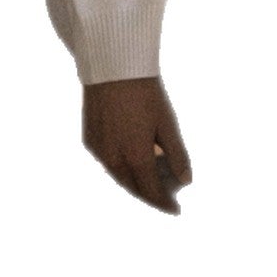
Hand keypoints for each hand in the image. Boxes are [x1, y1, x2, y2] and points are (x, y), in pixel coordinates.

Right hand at [82, 74, 192, 214]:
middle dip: (149, 196)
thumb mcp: (167, 122)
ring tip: (150, 182)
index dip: (164, 203)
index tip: (176, 210)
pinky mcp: (89, 140)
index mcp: (135, 157)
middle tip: (165, 198)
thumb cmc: (145, 91)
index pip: (151, 192)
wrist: (113, 66)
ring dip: (134, 183)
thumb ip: (177, 154)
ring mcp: (98, 151)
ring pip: (118, 177)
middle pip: (133, 188)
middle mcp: (113, 160)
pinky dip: (120, 168)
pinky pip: (106, 163)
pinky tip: (131, 163)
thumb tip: (187, 181)